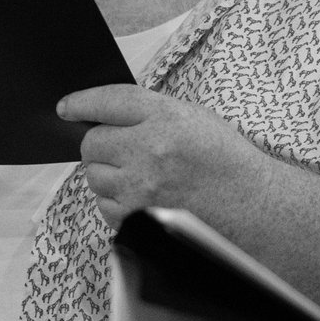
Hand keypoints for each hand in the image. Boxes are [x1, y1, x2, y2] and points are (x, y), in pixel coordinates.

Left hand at [57, 85, 274, 226]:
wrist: (253, 206)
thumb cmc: (225, 160)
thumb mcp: (195, 118)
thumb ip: (151, 112)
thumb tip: (105, 115)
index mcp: (166, 117)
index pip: (108, 101)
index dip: (81, 102)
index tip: (66, 107)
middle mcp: (149, 150)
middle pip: (92, 143)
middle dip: (100, 145)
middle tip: (120, 151)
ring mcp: (141, 188)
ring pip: (94, 176)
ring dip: (108, 175)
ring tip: (141, 177)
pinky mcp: (137, 219)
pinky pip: (103, 206)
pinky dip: (116, 202)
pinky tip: (144, 198)